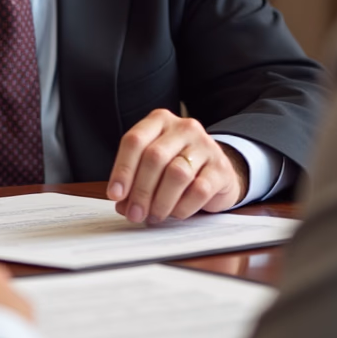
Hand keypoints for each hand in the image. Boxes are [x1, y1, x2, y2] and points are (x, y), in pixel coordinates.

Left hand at [106, 109, 247, 222]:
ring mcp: (205, 145)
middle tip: (135, 214)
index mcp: (159, 121)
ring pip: (177, 173)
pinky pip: (199, 189)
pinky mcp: (221, 168)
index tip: (115, 195)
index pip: (134, 141)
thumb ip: (134, 182)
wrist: (216, 171)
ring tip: (154, 216)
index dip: (122, 170)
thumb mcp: (153, 167)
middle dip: (140, 191)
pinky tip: (176, 213)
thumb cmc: (177, 166)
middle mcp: (183, 128)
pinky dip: (183, 206)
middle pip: (154, 157)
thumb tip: (123, 204)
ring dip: (161, 201)